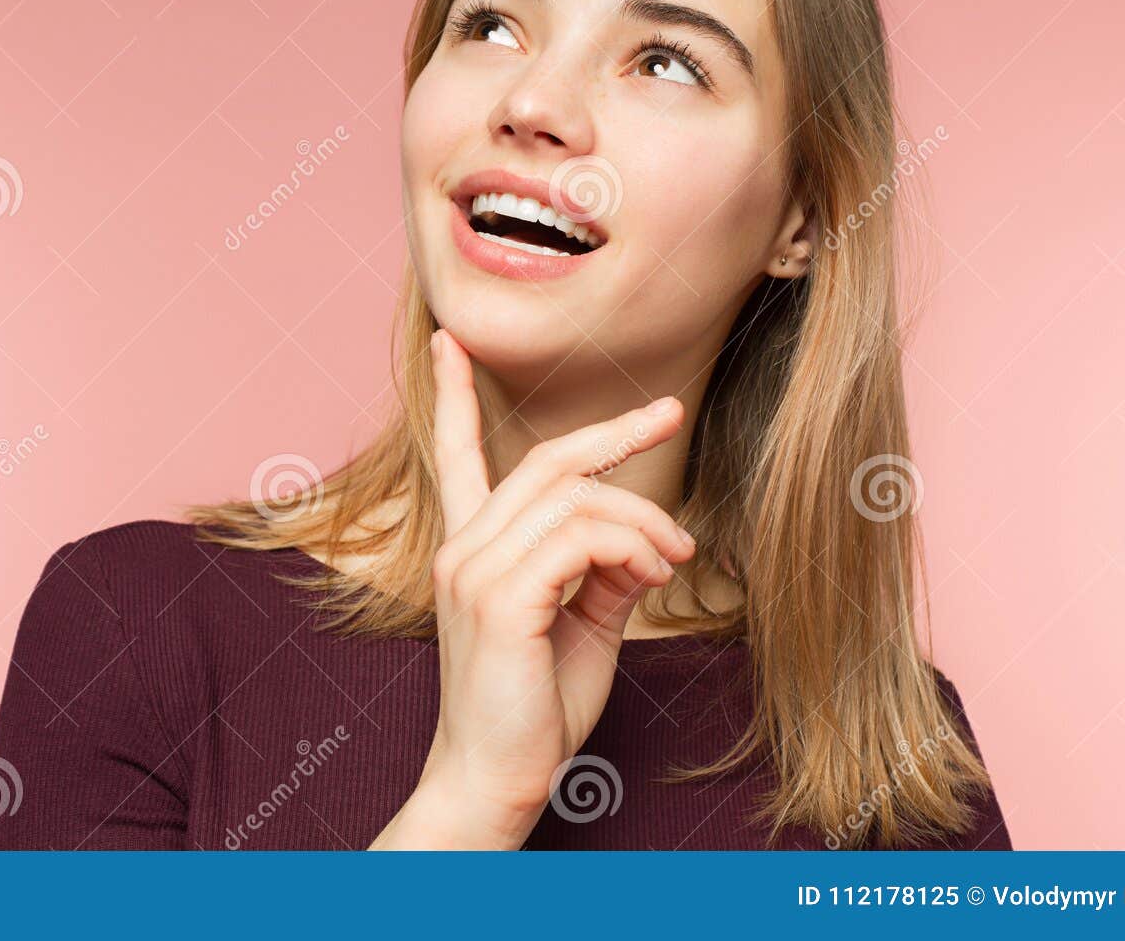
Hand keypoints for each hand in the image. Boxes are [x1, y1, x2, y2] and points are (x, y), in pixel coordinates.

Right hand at [400, 326, 695, 846]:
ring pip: (576, 497)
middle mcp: (463, 550)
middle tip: (669, 410)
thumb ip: (603, 571)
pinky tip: (653, 577)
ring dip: (645, 519)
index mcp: (471, 551)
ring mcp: (475, 571)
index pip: (454, 457)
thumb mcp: (581, 625)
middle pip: (547, 463)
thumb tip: (641, 536)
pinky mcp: (502, 599)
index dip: (453, 397)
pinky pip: (584, 539)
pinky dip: (633, 548)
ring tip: (676, 558)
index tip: (448, 343)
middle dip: (613, 431)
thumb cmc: (535, 709)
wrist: (495, 781)